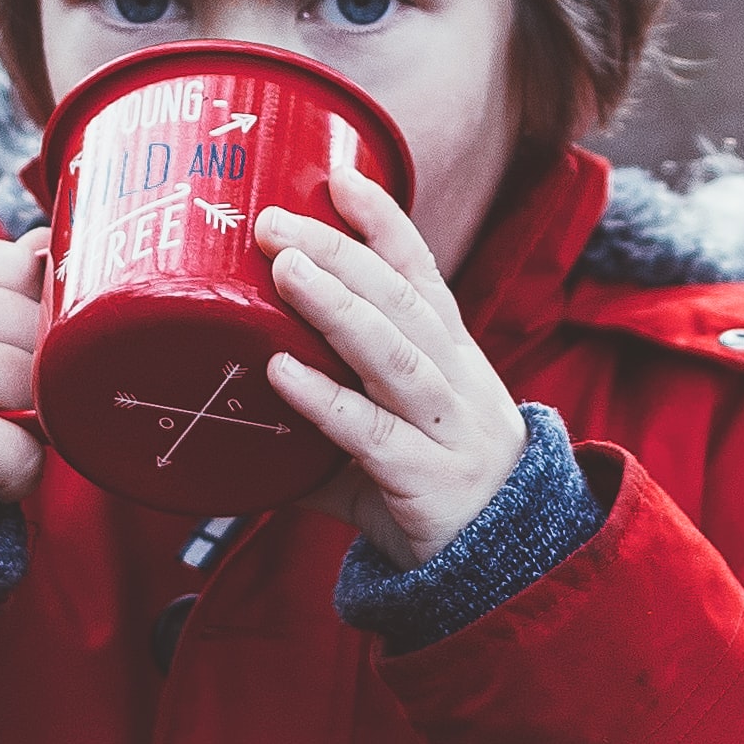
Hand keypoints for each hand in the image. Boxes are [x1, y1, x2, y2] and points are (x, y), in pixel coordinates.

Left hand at [259, 161, 529, 570]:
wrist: (504, 569)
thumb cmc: (431, 487)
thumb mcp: (389, 433)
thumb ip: (323, 411)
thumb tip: (239, 392)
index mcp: (449, 356)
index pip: (420, 272)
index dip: (383, 222)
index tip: (342, 175)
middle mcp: (454, 379)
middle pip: (399, 300)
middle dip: (339, 252)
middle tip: (274, 221)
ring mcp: (445, 428)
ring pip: (394, 354)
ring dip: (338, 307)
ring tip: (285, 270)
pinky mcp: (425, 480)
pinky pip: (373, 433)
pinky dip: (326, 399)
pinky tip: (282, 371)